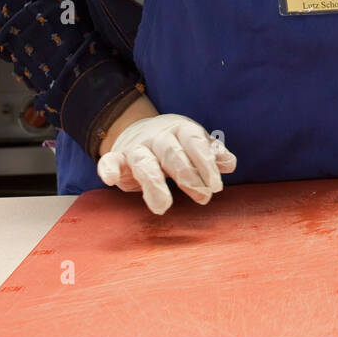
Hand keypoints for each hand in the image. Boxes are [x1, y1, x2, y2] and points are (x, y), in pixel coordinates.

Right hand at [96, 113, 236, 214]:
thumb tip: (229, 163)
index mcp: (180, 130)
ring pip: (144, 162)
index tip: (216, 185)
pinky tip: (111, 179)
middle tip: (203, 196)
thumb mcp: (194, 144)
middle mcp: (158, 137)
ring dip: (154, 184)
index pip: (195, 143)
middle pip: (172, 154)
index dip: (206, 163)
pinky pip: (109, 161)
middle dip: (188, 175)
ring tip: (164, 206)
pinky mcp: (117, 159)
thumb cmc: (175, 144)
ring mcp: (136, 147)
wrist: (138, 131)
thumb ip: (211, 153)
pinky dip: (108, 169)